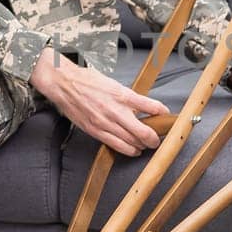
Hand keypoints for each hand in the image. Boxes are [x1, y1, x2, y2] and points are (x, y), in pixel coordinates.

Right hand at [29, 47, 169, 154]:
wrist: (64, 84)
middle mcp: (116, 110)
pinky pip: (117, 146)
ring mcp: (105, 123)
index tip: (166, 115)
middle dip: (154, 138)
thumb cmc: (87, 81)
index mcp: (122, 94)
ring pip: (132, 142)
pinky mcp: (96, 131)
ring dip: (142, 145)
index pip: (150, 106)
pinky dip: (129, 150)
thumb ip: (128, 97)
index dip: (162, 113)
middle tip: (158, 138)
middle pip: (143, 131)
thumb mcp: (113, 84)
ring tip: (146, 145)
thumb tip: (142, 107)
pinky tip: (133, 150)